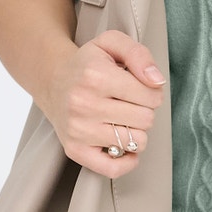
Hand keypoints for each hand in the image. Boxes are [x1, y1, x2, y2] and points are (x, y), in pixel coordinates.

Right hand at [37, 28, 165, 178]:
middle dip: (144, 110)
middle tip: (129, 102)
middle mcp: (84, 104)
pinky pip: (112, 168)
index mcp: (96, 75)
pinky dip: (127, 161)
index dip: (153, 91)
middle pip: (146, 119)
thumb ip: (139, 54)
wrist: (53, 80)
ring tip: (123, 118)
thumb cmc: (89, 63)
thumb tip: (157, 82)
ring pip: (135, 141)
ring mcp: (78, 130)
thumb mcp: (112, 42)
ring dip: (137, 131)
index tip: (140, 87)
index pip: (151, 95)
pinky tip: (125, 145)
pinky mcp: (74, 150)